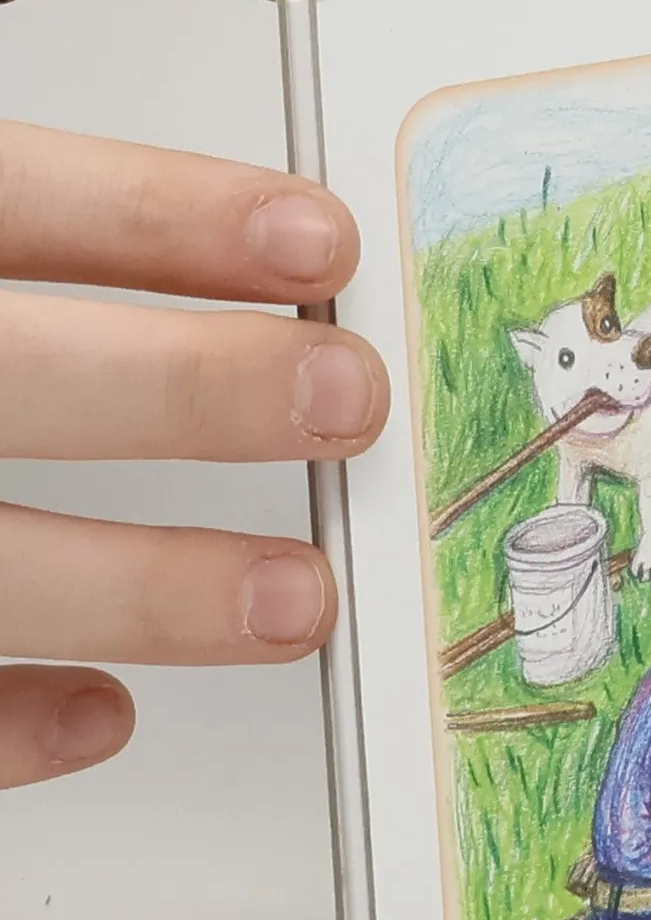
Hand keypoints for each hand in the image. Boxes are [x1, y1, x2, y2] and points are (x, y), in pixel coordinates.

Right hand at [0, 121, 385, 789]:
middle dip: (180, 388)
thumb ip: (36, 228)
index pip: (8, 200)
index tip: (323, 243)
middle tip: (347, 398)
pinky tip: (104, 718)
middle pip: (4, 372)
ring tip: (298, 603)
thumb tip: (274, 254)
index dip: (163, 216)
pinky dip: (1, 719)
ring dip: (140, 587)